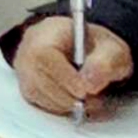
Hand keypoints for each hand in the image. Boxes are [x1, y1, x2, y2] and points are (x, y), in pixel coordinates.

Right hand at [7, 14, 134, 115]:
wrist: (90, 54)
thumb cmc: (98, 49)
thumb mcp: (113, 50)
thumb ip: (106, 63)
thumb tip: (90, 83)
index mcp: (49, 30)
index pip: (44, 53)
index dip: (63, 75)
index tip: (85, 91)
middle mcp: (30, 46)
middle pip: (36, 74)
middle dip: (66, 94)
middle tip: (92, 101)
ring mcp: (25, 66)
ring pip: (35, 90)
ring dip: (63, 103)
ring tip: (88, 102)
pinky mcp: (27, 84)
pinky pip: (37, 100)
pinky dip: (58, 106)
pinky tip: (74, 101)